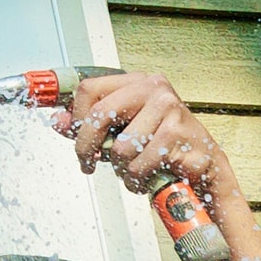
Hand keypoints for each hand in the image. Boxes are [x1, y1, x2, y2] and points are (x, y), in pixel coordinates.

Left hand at [51, 72, 234, 202]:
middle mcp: (152, 88)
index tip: (75, 137)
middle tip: (88, 163)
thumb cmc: (160, 145)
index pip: (89, 89)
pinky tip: (145, 177)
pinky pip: (140, 164)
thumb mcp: (121, 130)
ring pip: (121, 146)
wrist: (203, 163)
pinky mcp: (177, 133)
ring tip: (130, 170)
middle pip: (100, 114)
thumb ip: (90, 124)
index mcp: (135, 82)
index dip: (76, 117)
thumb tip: (58, 121)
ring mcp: (168, 108)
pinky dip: (137, 179)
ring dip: (120, 168)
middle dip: (87, 146)